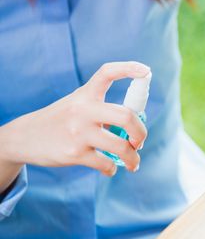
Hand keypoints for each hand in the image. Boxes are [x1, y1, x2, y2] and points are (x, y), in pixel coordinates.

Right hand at [0, 62, 149, 178]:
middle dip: (141, 132)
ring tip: (133, 162)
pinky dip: (112, 169)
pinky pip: (106, 164)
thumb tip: (137, 127)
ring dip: (133, 158)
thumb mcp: (78, 104)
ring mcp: (78, 132)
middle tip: (140, 142)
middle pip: (126, 117)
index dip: (128, 68)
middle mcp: (83, 109)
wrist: (24, 138)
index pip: (107, 72)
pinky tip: (109, 168)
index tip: (146, 71)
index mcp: (85, 94)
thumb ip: (103, 108)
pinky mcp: (74, 153)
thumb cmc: (62, 120)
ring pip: (121, 147)